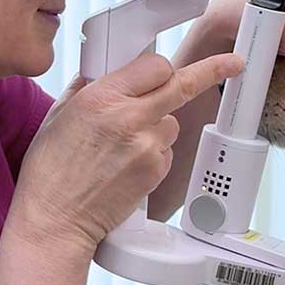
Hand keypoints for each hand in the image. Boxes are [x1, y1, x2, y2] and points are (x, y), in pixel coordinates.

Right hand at [8, 51, 244, 255]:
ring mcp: (146, 146)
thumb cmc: (50, 170)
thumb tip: (107, 69)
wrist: (56, 220)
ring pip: (172, 121)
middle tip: (233, 65)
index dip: (160, 67)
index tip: (174, 64)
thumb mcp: (59, 115)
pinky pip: (166, 150)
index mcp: (101, 97)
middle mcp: (128, 118)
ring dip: (157, 125)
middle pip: (182, 85)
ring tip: (123, 146)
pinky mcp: (155, 171)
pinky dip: (153, 153)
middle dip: (212, 71)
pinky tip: (126, 166)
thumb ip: (88, 87)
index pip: (154, 65)